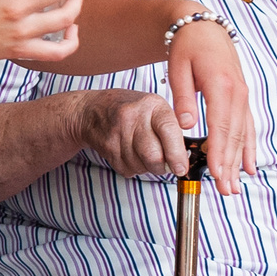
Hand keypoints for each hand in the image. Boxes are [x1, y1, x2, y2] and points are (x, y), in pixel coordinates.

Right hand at [71, 89, 188, 178]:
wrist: (91, 109)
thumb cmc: (130, 109)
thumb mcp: (154, 108)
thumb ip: (172, 130)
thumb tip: (185, 158)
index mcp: (152, 105)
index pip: (169, 131)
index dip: (177, 154)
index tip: (181, 168)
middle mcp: (133, 117)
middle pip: (154, 156)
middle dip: (162, 167)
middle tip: (165, 163)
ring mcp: (117, 132)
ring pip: (141, 166)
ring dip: (146, 167)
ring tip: (142, 152)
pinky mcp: (107, 147)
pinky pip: (127, 169)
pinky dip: (133, 167)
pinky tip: (129, 153)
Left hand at [163, 18, 253, 195]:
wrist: (204, 28)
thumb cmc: (186, 47)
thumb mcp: (178, 68)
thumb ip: (182, 98)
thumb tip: (186, 126)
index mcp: (221, 86)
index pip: (220, 126)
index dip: (219, 152)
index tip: (216, 173)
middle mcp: (238, 93)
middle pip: (234, 136)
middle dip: (230, 165)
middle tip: (226, 191)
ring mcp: (243, 96)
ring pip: (243, 135)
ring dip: (241, 162)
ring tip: (236, 186)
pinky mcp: (242, 99)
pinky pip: (248, 127)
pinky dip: (249, 148)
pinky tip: (249, 167)